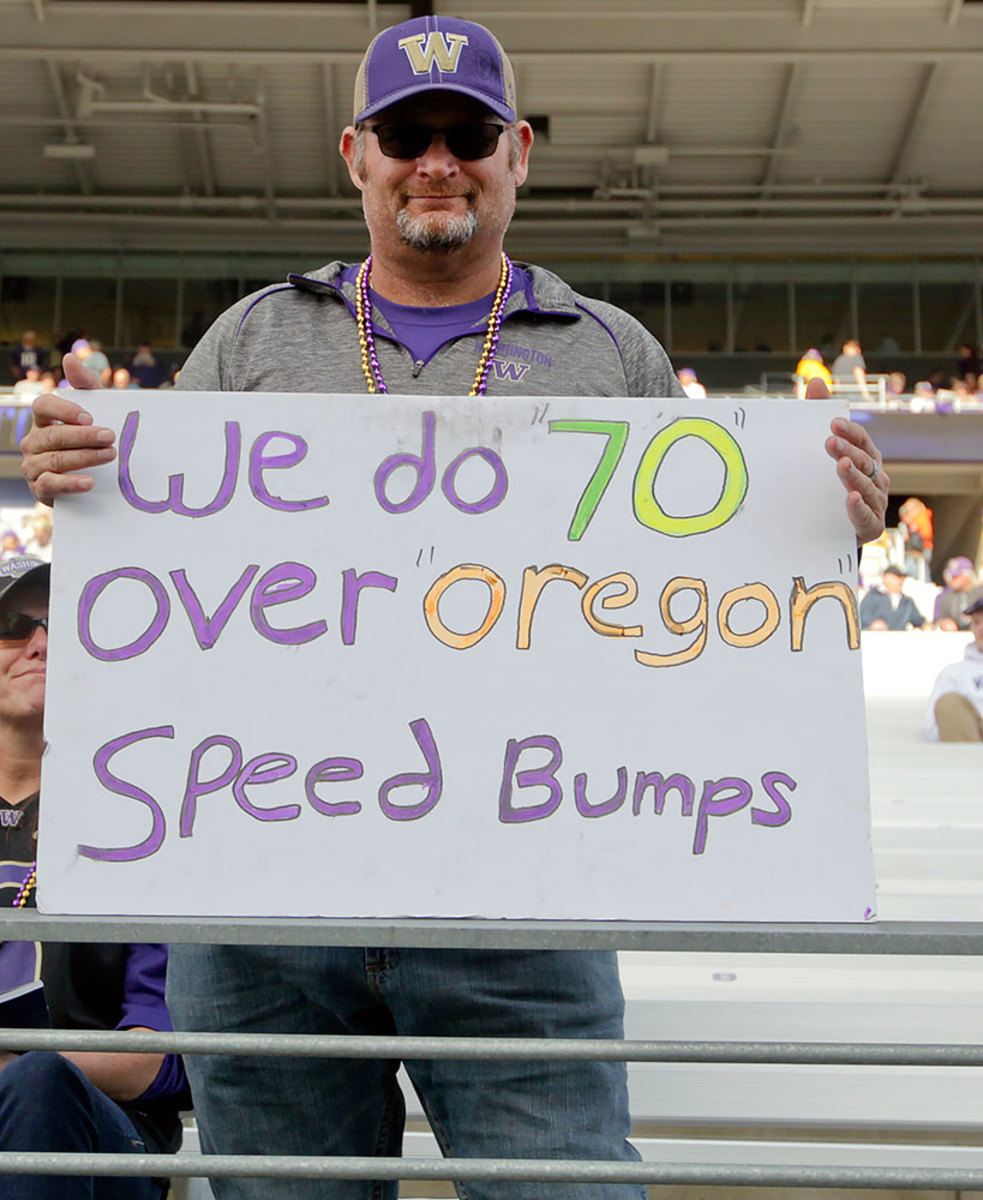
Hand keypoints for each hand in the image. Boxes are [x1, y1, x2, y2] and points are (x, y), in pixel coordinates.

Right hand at [20, 354, 115, 503]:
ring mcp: (33, 465)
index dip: (64, 410)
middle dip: (85, 436)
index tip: (89, 417)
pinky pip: (51, 484)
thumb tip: (69, 357)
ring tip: (110, 455)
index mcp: (43, 419)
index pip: (42, 405)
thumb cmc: (91, 438)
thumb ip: (85, 384)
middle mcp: (34, 440)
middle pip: (54, 435)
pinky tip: (90, 482)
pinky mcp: (40, 488)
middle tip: (110, 437)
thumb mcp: (95, 410)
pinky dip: (71, 483)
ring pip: (55, 459)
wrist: (94, 478)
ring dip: (85, 457)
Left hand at [807, 377, 888, 544]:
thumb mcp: (821, 450)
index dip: (851, 431)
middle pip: (866, 461)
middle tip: (829, 442)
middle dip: (849, 450)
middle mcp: (876, 478)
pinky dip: (859, 507)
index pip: (863, 440)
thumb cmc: (828, 485)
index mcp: (868, 459)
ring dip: (854, 475)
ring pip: (867, 487)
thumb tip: (815, 380)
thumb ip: (818, 414)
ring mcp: (875, 503)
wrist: (827, 531)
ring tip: (841, 465)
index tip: (832, 422)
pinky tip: (850, 498)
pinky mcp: (870, 526)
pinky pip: (866, 516)